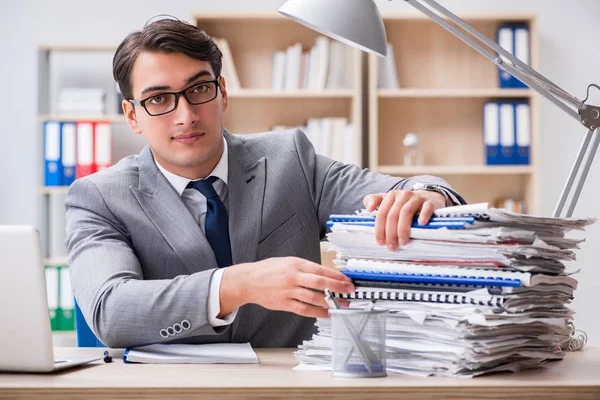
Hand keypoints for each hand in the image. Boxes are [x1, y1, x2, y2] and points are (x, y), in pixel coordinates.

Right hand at [220, 257, 354, 318]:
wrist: (249, 281)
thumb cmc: (268, 270)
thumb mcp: (287, 261)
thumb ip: (304, 268)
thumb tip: (324, 274)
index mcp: (295, 264)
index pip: (320, 269)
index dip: (336, 275)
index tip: (346, 279)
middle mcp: (293, 277)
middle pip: (320, 283)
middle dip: (337, 287)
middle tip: (349, 290)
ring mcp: (289, 291)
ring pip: (313, 298)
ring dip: (329, 302)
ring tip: (340, 304)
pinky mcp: (284, 304)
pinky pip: (303, 309)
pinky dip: (317, 312)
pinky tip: (325, 313)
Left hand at [363, 189, 445, 249]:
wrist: (426, 197)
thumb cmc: (403, 204)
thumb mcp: (387, 201)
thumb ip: (373, 200)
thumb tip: (368, 208)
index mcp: (391, 196)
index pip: (382, 213)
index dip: (380, 229)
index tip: (381, 242)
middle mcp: (403, 195)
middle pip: (393, 215)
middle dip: (391, 233)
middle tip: (392, 246)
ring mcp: (416, 198)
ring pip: (406, 212)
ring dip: (403, 229)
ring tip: (403, 242)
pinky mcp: (429, 202)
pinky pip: (426, 208)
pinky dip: (423, 215)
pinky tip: (421, 224)